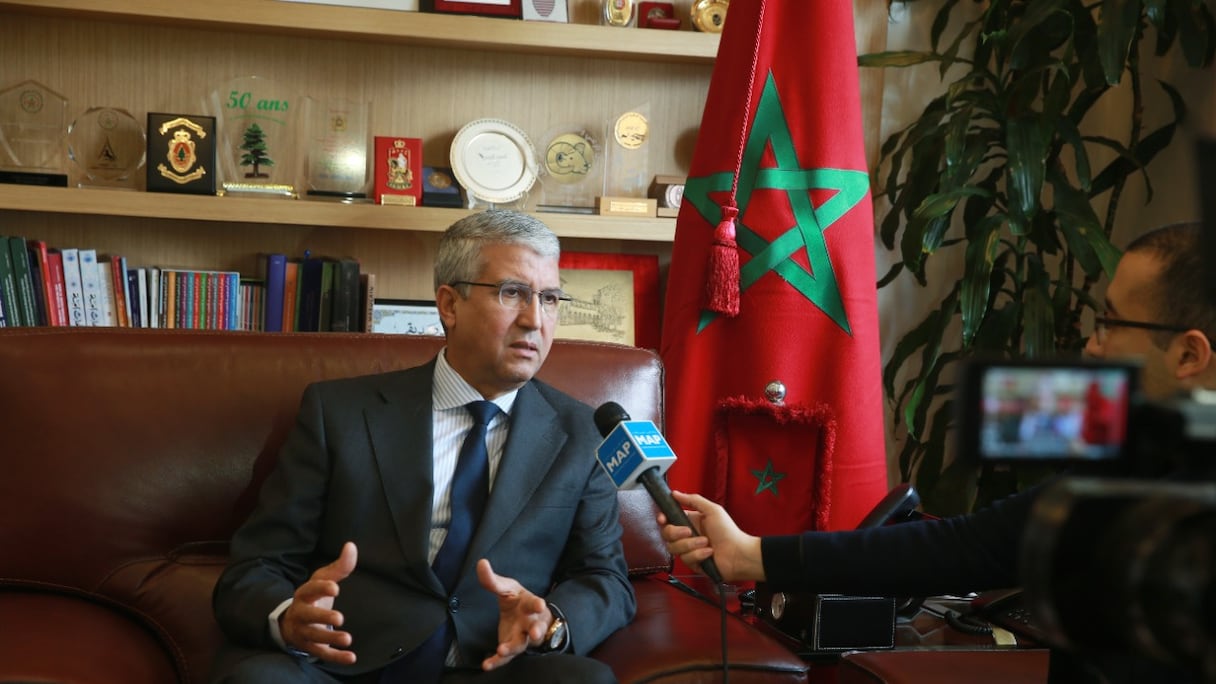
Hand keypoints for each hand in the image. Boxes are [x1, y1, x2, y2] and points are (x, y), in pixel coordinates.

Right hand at [280, 541, 357, 664]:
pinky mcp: (310, 647)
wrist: (291, 621)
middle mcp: (301, 614)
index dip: (322, 588)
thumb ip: (339, 566)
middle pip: (308, 617)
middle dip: (322, 618)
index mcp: (304, 595)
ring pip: (314, 637)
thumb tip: (351, 545)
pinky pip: (322, 654)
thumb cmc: (312, 596)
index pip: (310, 590)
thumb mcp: (323, 579)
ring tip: (347, 639)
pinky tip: (351, 657)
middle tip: (339, 618)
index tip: (336, 588)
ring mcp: (304, 632)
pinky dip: (336, 657)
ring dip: (330, 639)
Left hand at [476, 558, 551, 670]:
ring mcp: (522, 637)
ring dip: (513, 647)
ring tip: (502, 650)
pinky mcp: (512, 648)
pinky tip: (486, 665)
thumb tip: (481, 563)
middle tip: (535, 633)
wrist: (526, 618)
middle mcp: (530, 623)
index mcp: (530, 605)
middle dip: (536, 631)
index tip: (540, 605)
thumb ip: (492, 580)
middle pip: (535, 628)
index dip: (538, 605)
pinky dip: (496, 662)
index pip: (536, 604)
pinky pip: (506, 658)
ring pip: (521, 644)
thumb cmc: (517, 600)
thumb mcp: (506, 587)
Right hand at [658, 491, 765, 581]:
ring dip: (691, 545)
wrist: (738, 554)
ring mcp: (689, 550)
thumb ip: (693, 500)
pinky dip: (698, 555)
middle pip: (667, 534)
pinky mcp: (692, 563)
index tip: (663, 518)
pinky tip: (709, 553)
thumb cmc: (729, 531)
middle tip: (689, 531)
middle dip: (676, 533)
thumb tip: (676, 493)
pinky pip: (686, 559)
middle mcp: (687, 535)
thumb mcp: (712, 510)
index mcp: (691, 521)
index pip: (668, 519)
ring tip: (706, 543)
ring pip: (674, 548)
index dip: (662, 519)